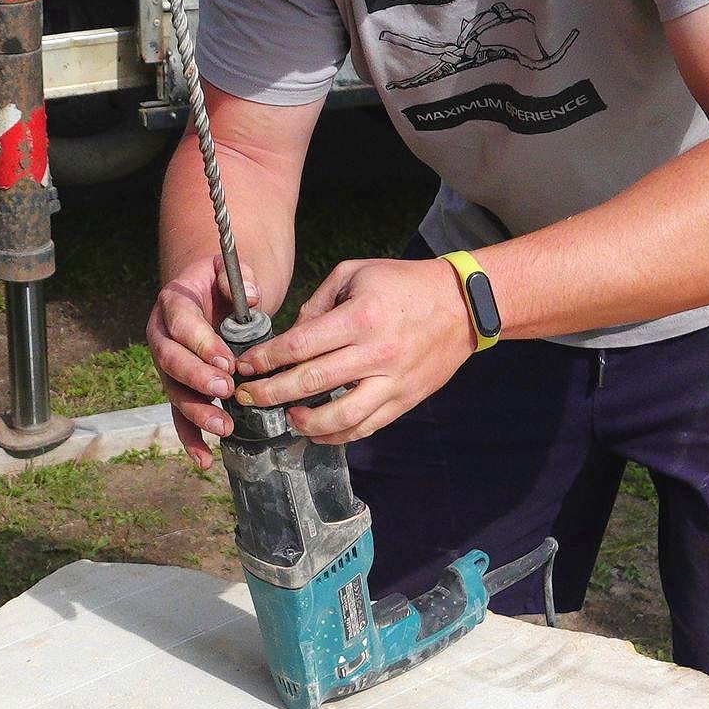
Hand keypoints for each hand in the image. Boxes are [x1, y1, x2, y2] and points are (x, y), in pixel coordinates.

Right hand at [146, 255, 260, 468]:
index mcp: (173, 304)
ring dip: (197, 412)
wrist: (207, 295)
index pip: (182, 324)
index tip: (227, 361)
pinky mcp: (177, 387)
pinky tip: (204, 461)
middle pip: (171, 361)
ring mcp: (167, 366)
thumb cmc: (221, 284)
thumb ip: (238, 278)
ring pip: (174, 392)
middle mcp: (162, 336)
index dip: (201, 343)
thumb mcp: (228, 270)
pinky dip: (190, 439)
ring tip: (224, 426)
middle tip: (226, 390)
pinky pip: (179, 416)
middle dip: (197, 378)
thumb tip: (251, 298)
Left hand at [232, 257, 475, 441]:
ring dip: (303, 422)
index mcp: (359, 318)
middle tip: (247, 396)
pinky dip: (337, 435)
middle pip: (310, 383)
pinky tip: (317, 431)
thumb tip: (290, 336)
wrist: (462, 304)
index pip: (299, 346)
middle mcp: (375, 353)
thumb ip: (318, 303)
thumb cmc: (404, 283)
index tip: (245, 366)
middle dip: (270, 393)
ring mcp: (392, 381)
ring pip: (339, 417)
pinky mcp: (405, 400)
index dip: (265, 359)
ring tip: (286, 416)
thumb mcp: (356, 274)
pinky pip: (366, 426)